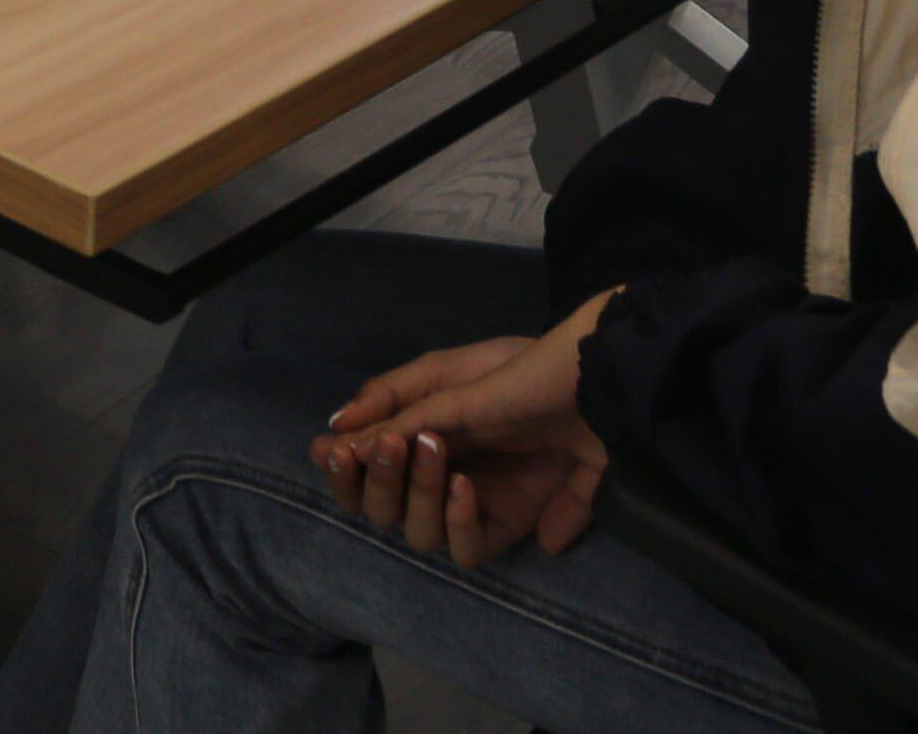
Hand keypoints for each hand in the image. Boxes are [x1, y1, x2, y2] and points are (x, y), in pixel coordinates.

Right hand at [313, 297, 618, 565]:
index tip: (330, 452)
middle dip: (374, 481)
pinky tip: (465, 486)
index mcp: (418, 442)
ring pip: (418, 533)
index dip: (343, 470)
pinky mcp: (513, 525)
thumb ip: (391, 402)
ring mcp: (476, 506)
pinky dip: (458, 521)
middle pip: (382, 510)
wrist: (588, 378)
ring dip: (416, 495)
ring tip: (432, 450)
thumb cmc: (517, 369)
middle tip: (383, 447)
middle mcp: (440, 481)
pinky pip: (468, 549)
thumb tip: (334, 430)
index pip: (364, 473)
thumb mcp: (446, 372)